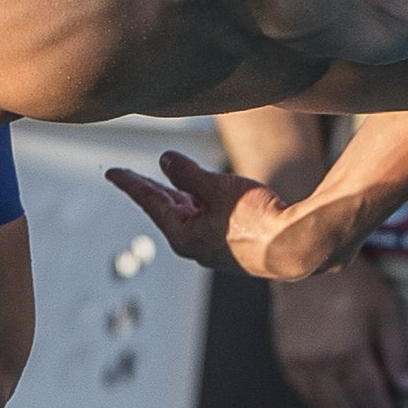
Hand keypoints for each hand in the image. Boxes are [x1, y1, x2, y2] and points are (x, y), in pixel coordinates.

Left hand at [105, 151, 304, 278]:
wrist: (296, 247)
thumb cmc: (257, 219)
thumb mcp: (216, 187)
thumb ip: (187, 173)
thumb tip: (164, 160)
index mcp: (183, 234)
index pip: (150, 201)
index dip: (131, 183)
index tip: (111, 172)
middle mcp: (194, 245)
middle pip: (166, 209)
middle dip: (150, 189)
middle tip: (130, 176)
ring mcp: (214, 248)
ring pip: (189, 215)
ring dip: (177, 196)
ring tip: (165, 181)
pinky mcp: (234, 246)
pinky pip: (208, 220)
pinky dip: (199, 204)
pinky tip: (203, 196)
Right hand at [270, 257, 407, 407]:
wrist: (308, 262)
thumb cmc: (352, 282)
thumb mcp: (386, 310)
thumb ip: (398, 352)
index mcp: (349, 351)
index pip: (372, 398)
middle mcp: (321, 363)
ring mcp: (300, 362)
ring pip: (324, 405)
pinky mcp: (286, 358)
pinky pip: (305, 393)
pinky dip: (323, 405)